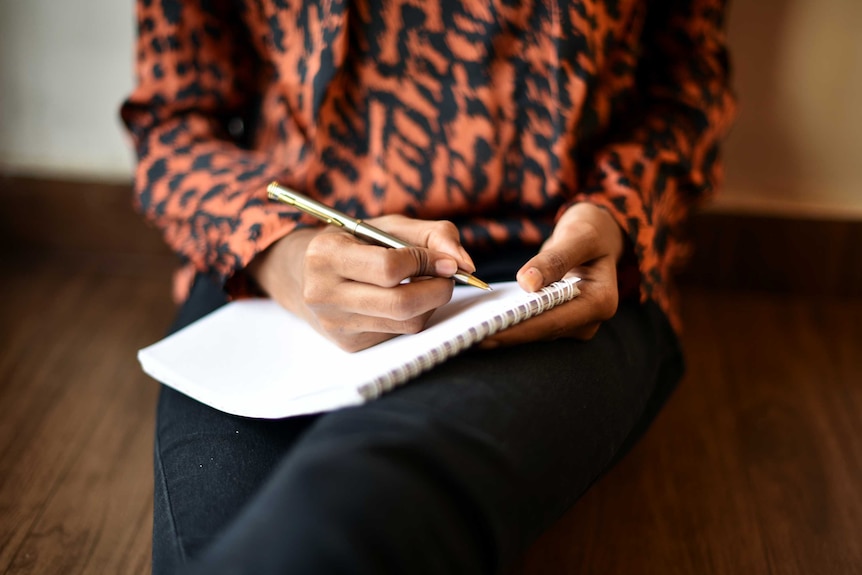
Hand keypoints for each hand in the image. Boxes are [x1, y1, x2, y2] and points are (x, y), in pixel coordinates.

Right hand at [247, 215, 475, 351]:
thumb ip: (432, 234)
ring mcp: (335, 324)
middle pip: (400, 303)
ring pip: (406, 323)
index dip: (426, 262)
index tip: (446, 260)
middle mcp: (323, 293)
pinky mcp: (349, 344)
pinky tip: (407, 300)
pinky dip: (415, 316)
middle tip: (448, 276)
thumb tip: (464, 263)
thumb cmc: (355, 244)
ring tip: (427, 284)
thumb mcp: (386, 225)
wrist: (306, 275)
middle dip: (438, 289)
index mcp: (325, 255)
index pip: (389, 267)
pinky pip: (399, 334)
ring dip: (430, 303)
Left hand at [481, 203, 624, 347]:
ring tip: (466, 333)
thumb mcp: (578, 236)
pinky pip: (531, 324)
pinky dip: (508, 322)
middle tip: (467, 337)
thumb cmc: (590, 232)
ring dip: (503, 331)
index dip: (518, 328)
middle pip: (541, 331)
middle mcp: (590, 320)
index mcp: (600, 302)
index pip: (552, 320)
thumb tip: (528, 284)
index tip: (486, 330)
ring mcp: (575, 323)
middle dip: (505, 334)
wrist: (596, 238)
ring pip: (533, 331)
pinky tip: (479, 322)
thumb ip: (556, 258)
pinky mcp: (559, 321)